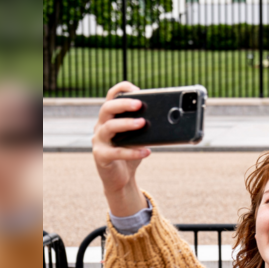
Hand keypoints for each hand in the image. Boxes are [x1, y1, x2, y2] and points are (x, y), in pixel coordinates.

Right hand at [92, 82, 150, 215]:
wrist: (120, 178)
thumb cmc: (130, 151)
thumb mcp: (139, 136)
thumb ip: (146, 125)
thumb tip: (169, 117)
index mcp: (110, 117)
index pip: (111, 97)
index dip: (121, 89)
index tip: (136, 89)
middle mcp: (101, 126)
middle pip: (107, 108)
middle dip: (123, 104)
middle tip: (139, 104)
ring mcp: (99, 141)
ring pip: (108, 127)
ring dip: (126, 123)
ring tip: (143, 123)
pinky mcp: (101, 157)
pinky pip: (116, 152)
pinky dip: (132, 151)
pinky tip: (147, 151)